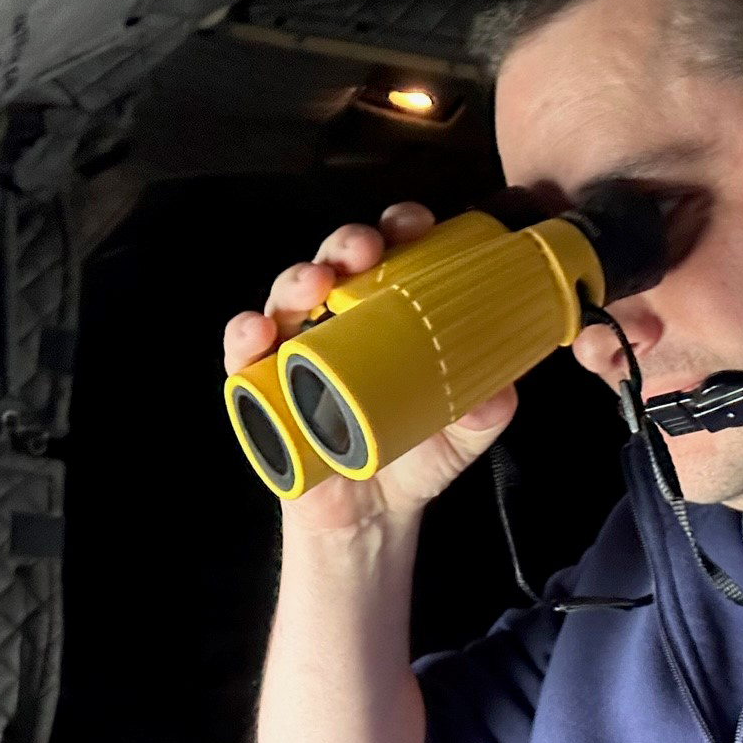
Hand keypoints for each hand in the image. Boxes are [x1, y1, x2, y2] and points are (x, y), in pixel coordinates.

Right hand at [222, 201, 516, 533]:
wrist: (372, 517)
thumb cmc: (414, 455)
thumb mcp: (463, 436)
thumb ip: (485, 414)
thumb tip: (498, 394)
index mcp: (389, 313)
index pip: (393, 252)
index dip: (400, 228)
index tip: (415, 225)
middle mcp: (339, 319)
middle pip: (336, 262)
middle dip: (346, 244)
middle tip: (366, 250)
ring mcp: (298, 349)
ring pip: (288, 297)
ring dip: (297, 280)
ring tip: (314, 284)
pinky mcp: (264, 387)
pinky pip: (243, 354)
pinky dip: (244, 337)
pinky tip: (257, 332)